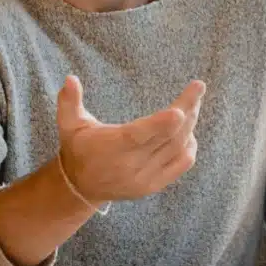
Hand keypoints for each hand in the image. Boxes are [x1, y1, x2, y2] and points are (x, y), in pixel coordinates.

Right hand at [55, 75, 204, 204]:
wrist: (80, 187)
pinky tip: (189, 129)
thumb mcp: (68, 124)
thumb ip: (69, 101)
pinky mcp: (154, 185)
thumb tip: (70, 78)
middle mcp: (130, 166)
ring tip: (195, 102)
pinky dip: (189, 146)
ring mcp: (145, 178)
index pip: (139, 136)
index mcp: (111, 148)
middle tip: (198, 88)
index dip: (160, 124)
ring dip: (190, 124)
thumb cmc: (78, 148)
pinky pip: (182, 164)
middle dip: (187, 111)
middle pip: (167, 137)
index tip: (179, 110)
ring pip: (177, 149)